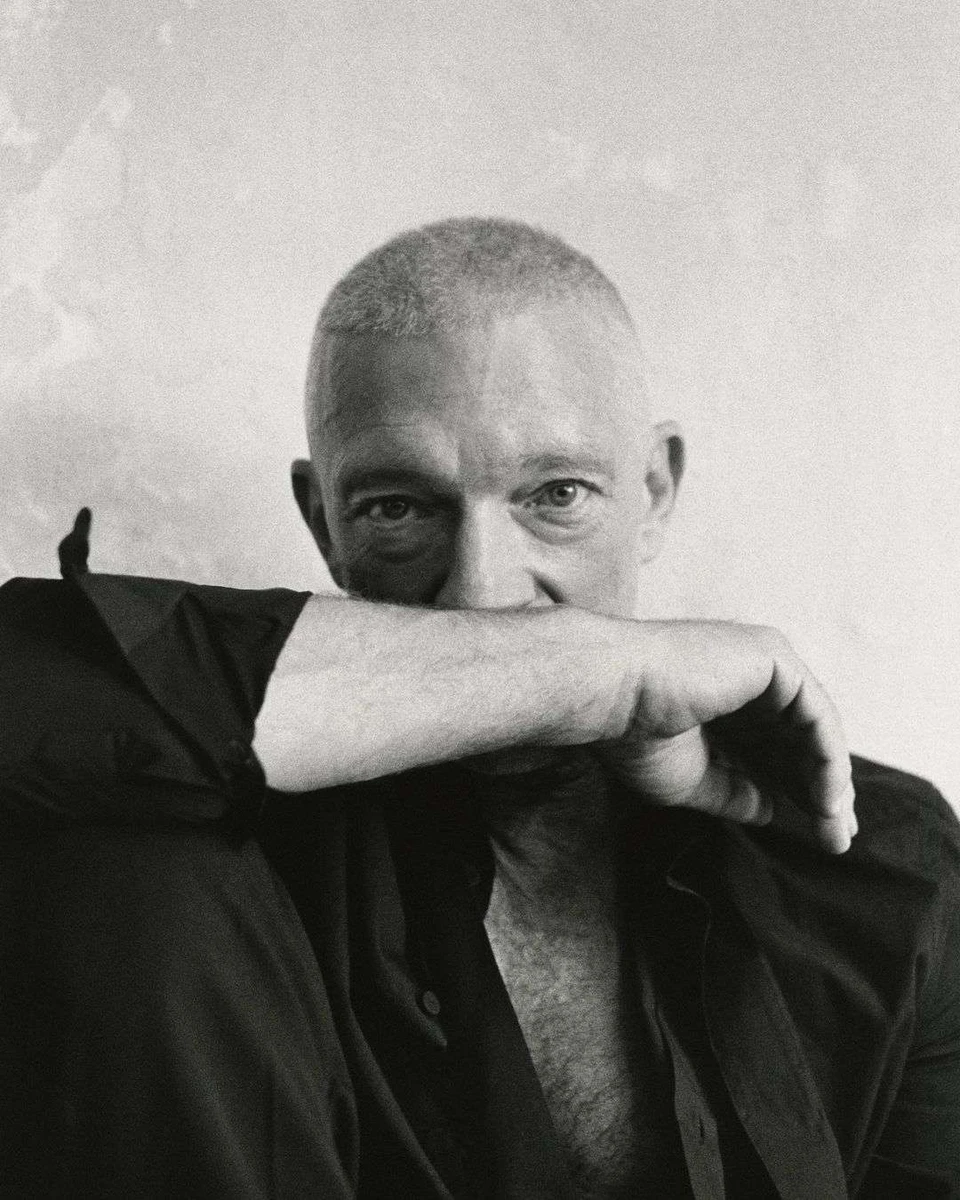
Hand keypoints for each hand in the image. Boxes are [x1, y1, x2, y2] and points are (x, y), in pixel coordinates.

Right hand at [597, 621, 855, 852]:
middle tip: (839, 839)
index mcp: (726, 696)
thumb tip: (771, 809)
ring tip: (835, 826)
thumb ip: (733, 791)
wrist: (610, 694)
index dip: (799, 789)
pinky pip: (817, 713)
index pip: (776, 746)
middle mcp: (749, 674)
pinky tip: (827, 797)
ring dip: (831, 779)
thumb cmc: (634, 733)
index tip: (821, 834)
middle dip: (823, 790)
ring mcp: (763, 662)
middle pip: (800, 738)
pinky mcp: (772, 658)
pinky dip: (827, 756)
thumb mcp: (692, 778)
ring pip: (815, 728)